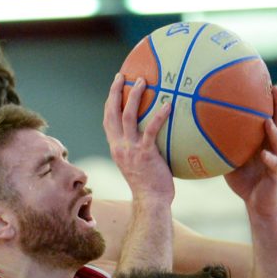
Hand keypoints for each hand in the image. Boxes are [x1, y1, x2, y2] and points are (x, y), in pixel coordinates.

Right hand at [103, 74, 174, 202]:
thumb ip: (140, 150)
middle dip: (115, 92)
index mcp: (116, 148)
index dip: (109, 103)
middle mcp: (119, 146)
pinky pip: (151, 130)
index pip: (108, 121)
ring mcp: (131, 149)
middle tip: (121, 76)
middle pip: (112, 113)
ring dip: (133, 96)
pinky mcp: (145, 153)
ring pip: (128, 116)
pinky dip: (159, 116)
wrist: (150, 201)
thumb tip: (154, 137)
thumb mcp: (138, 165)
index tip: (114, 88)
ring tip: (142, 81)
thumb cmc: (149, 185)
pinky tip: (168, 104)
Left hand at [224, 86, 276, 216]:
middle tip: (275, 89)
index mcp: (263, 142)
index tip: (263, 81)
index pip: (267, 116)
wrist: (259, 205)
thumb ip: (221, 146)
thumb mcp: (230, 161)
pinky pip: (275, 166)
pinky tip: (264, 155)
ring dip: (274, 131)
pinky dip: (270, 160)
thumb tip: (198, 132)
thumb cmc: (244, 182)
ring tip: (267, 121)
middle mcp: (274, 148)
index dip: (267, 101)